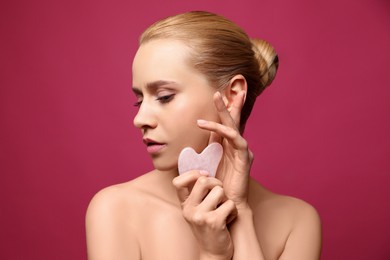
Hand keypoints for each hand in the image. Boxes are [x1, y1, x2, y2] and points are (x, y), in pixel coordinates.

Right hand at [173, 171, 236, 258]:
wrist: (213, 253)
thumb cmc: (208, 228)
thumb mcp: (197, 210)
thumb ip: (196, 194)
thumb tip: (204, 172)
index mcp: (184, 205)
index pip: (178, 181)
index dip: (192, 174)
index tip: (204, 176)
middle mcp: (189, 210)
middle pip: (203, 180)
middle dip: (216, 183)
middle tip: (220, 193)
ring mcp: (200, 216)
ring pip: (220, 191)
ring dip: (226, 199)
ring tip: (224, 209)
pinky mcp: (214, 222)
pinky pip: (230, 204)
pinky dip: (233, 210)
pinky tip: (228, 218)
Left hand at [197, 91, 252, 209]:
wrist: (226, 203)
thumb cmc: (215, 185)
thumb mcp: (206, 163)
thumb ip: (204, 150)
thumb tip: (192, 142)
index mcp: (227, 147)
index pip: (225, 124)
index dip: (224, 109)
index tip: (219, 94)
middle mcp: (236, 146)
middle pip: (233, 120)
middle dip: (230, 103)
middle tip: (222, 88)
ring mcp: (242, 151)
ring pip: (234, 125)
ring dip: (225, 111)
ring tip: (217, 97)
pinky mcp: (245, 157)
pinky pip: (236, 138)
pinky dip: (223, 130)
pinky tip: (210, 125)